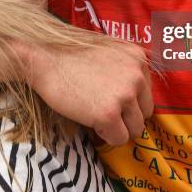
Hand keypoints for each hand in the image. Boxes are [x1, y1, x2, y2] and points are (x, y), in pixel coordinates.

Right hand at [27, 41, 152, 145]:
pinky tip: (89, 118)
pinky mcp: (109, 114)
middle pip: (145, 113)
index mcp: (139, 58)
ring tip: (95, 113)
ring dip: (117, 128)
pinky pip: (119, 139)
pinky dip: (105, 136)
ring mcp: (125, 94)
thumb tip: (137, 100)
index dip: (129, 101)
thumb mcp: (110, 52)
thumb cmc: (71, 57)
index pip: (146, 94)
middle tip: (102, 109)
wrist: (45, 60)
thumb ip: (127, 70)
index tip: (109, 97)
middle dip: (126, 117)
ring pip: (135, 129)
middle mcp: (137, 74)